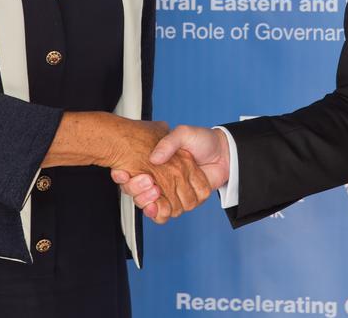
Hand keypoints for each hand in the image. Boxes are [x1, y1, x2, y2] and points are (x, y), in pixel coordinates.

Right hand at [111, 125, 229, 222]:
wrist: (225, 153)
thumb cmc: (203, 140)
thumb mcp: (184, 134)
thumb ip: (169, 142)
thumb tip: (154, 158)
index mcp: (155, 164)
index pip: (131, 176)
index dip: (124, 178)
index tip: (122, 173)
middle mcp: (160, 180)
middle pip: (138, 195)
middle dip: (137, 192)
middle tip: (146, 182)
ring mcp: (171, 192)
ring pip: (151, 207)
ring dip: (151, 201)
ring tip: (156, 189)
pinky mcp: (183, 201)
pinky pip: (168, 213)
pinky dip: (166, 210)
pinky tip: (164, 204)